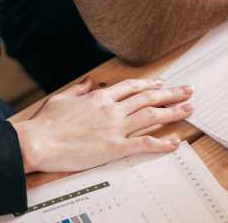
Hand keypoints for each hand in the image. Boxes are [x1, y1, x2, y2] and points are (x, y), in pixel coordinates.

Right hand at [12, 77, 192, 172]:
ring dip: (173, 112)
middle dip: (171, 94)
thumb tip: (89, 81)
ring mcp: (115, 127)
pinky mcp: (114, 147)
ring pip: (151, 115)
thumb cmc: (46, 123)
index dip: (150, 84)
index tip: (162, 83)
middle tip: (188, 91)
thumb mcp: (63, 98)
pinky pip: (143, 143)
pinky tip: (175, 141)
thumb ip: (80, 88)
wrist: (38, 142)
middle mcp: (112, 109)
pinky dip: (162, 142)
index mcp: (100, 97)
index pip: (132, 87)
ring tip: (189, 109)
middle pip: (148, 97)